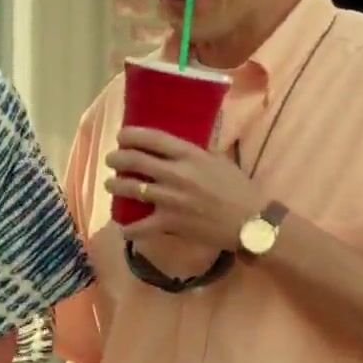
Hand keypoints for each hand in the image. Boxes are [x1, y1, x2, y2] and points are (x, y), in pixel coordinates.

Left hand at [102, 126, 264, 251]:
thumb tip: (178, 146)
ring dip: (115, 185)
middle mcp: (175, 174)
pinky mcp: (169, 223)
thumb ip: (196, 153)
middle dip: (116, 158)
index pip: (152, 138)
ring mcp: (170, 199)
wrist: (251, 222)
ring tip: (111, 184)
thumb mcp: (219, 161)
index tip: (122, 137)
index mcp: (189, 155)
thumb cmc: (239, 189)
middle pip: (133, 160)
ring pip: (129, 189)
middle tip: (112, 160)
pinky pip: (139, 226)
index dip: (130, 135)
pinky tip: (124, 227)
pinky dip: (128, 228)